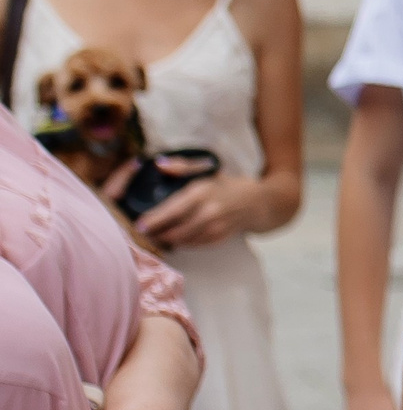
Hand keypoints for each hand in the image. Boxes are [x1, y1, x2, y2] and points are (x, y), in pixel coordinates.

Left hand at [135, 175, 254, 248]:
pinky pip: (194, 245)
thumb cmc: (226, 185)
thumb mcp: (207, 170)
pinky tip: (175, 238)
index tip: (139, 225)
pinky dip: (182, 243)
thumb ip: (182, 166)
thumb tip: (159, 165)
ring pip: (183, 241)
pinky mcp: (219, 238)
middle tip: (143, 234)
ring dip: (167, 240)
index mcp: (202, 192)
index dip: (153, 220)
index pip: (171, 211)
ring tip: (156, 236)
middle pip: (174, 231)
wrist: (257, 202)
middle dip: (156, 234)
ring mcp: (215, 227)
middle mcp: (209, 212)